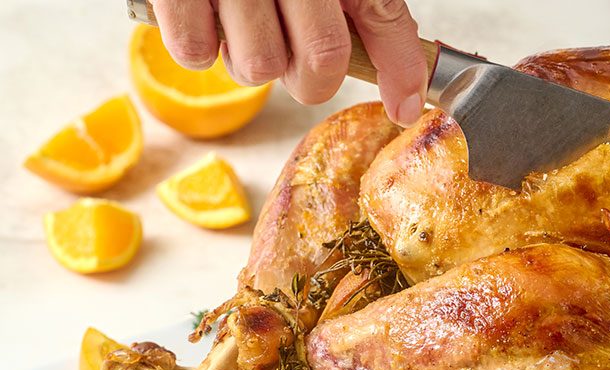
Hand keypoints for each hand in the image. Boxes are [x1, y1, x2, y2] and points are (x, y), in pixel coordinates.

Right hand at [154, 0, 427, 125]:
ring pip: (258, 66)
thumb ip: (372, 15)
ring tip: (241, 19)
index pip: (384, 13)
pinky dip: (199, 44)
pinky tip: (204, 12)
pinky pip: (195, 51)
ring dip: (249, 59)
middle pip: (320, 60)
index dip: (401, 70)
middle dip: (309, 77)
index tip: (403, 106)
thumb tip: (404, 101)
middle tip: (291, 49)